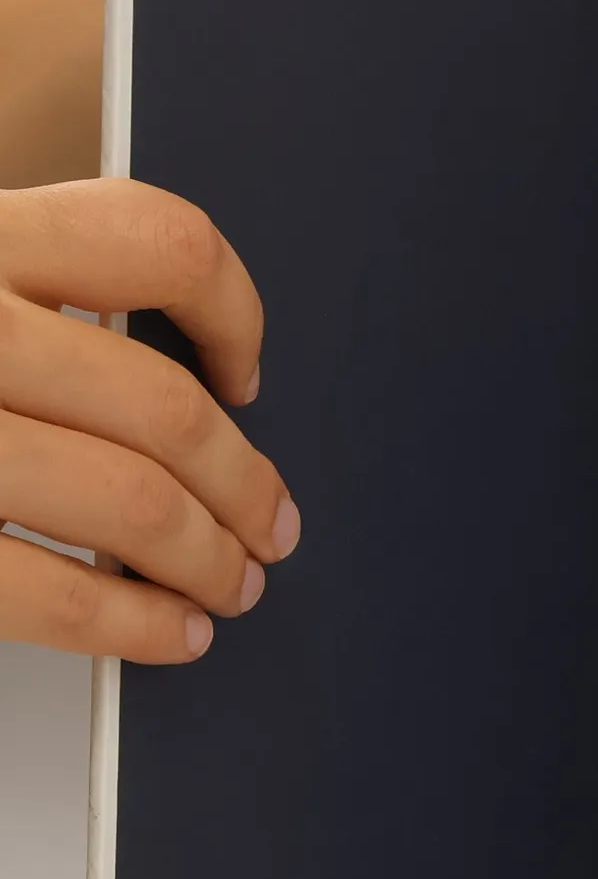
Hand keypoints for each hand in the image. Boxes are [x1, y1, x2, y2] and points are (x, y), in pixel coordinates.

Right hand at [0, 179, 299, 663]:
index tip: (250, 376)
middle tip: (274, 526)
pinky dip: (130, 627)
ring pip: (129, 503)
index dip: (236, 313)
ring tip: (230, 585)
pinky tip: (166, 633)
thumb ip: (41, 296)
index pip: (159, 244)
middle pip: (166, 403)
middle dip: (245, 483)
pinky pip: (46, 595)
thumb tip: (197, 377)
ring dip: (207, 561)